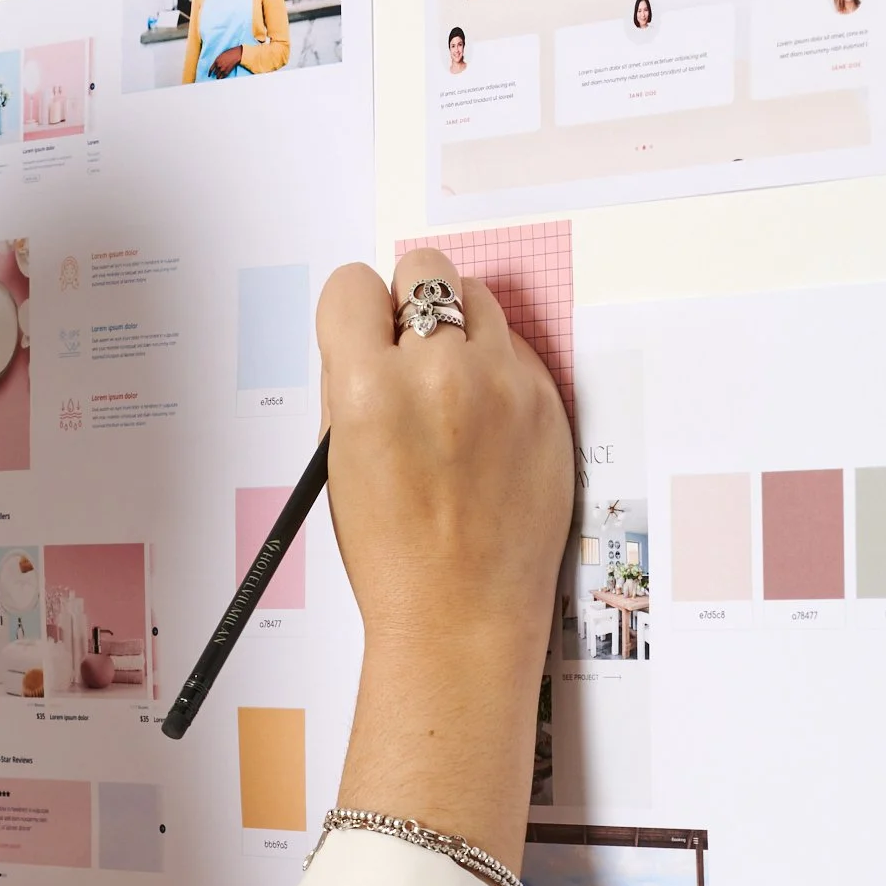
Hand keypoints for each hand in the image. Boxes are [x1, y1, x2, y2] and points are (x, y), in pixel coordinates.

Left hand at [209, 45, 245, 78]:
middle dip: (216, 73)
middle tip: (217, 74)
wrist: (235, 55)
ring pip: (218, 76)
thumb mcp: (220, 56)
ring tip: (219, 77)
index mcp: (216, 61)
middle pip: (215, 73)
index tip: (209, 75)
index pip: (211, 69)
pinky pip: (222, 77)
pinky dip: (221, 78)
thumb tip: (216, 66)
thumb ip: (217, 61)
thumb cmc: (229, 54)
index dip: (209, 73)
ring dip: (218, 76)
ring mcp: (222, 69)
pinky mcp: (226, 72)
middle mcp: (218, 66)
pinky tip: (222, 78)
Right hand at [319, 250, 572, 873]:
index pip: (352, 286)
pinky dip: (498, 370)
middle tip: (408, 355)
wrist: (460, 616)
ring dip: (459, 328)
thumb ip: (351, 383)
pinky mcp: (547, 403)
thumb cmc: (391, 554)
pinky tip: (485, 423)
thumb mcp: (338, 458)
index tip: (361, 336)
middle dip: (410, 304)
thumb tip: (368, 336)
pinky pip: (517, 349)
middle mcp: (439, 372)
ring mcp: (503, 385)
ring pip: (478, 297)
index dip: (353, 314)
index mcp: (368, 388)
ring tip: (450, 387)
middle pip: (424, 269)